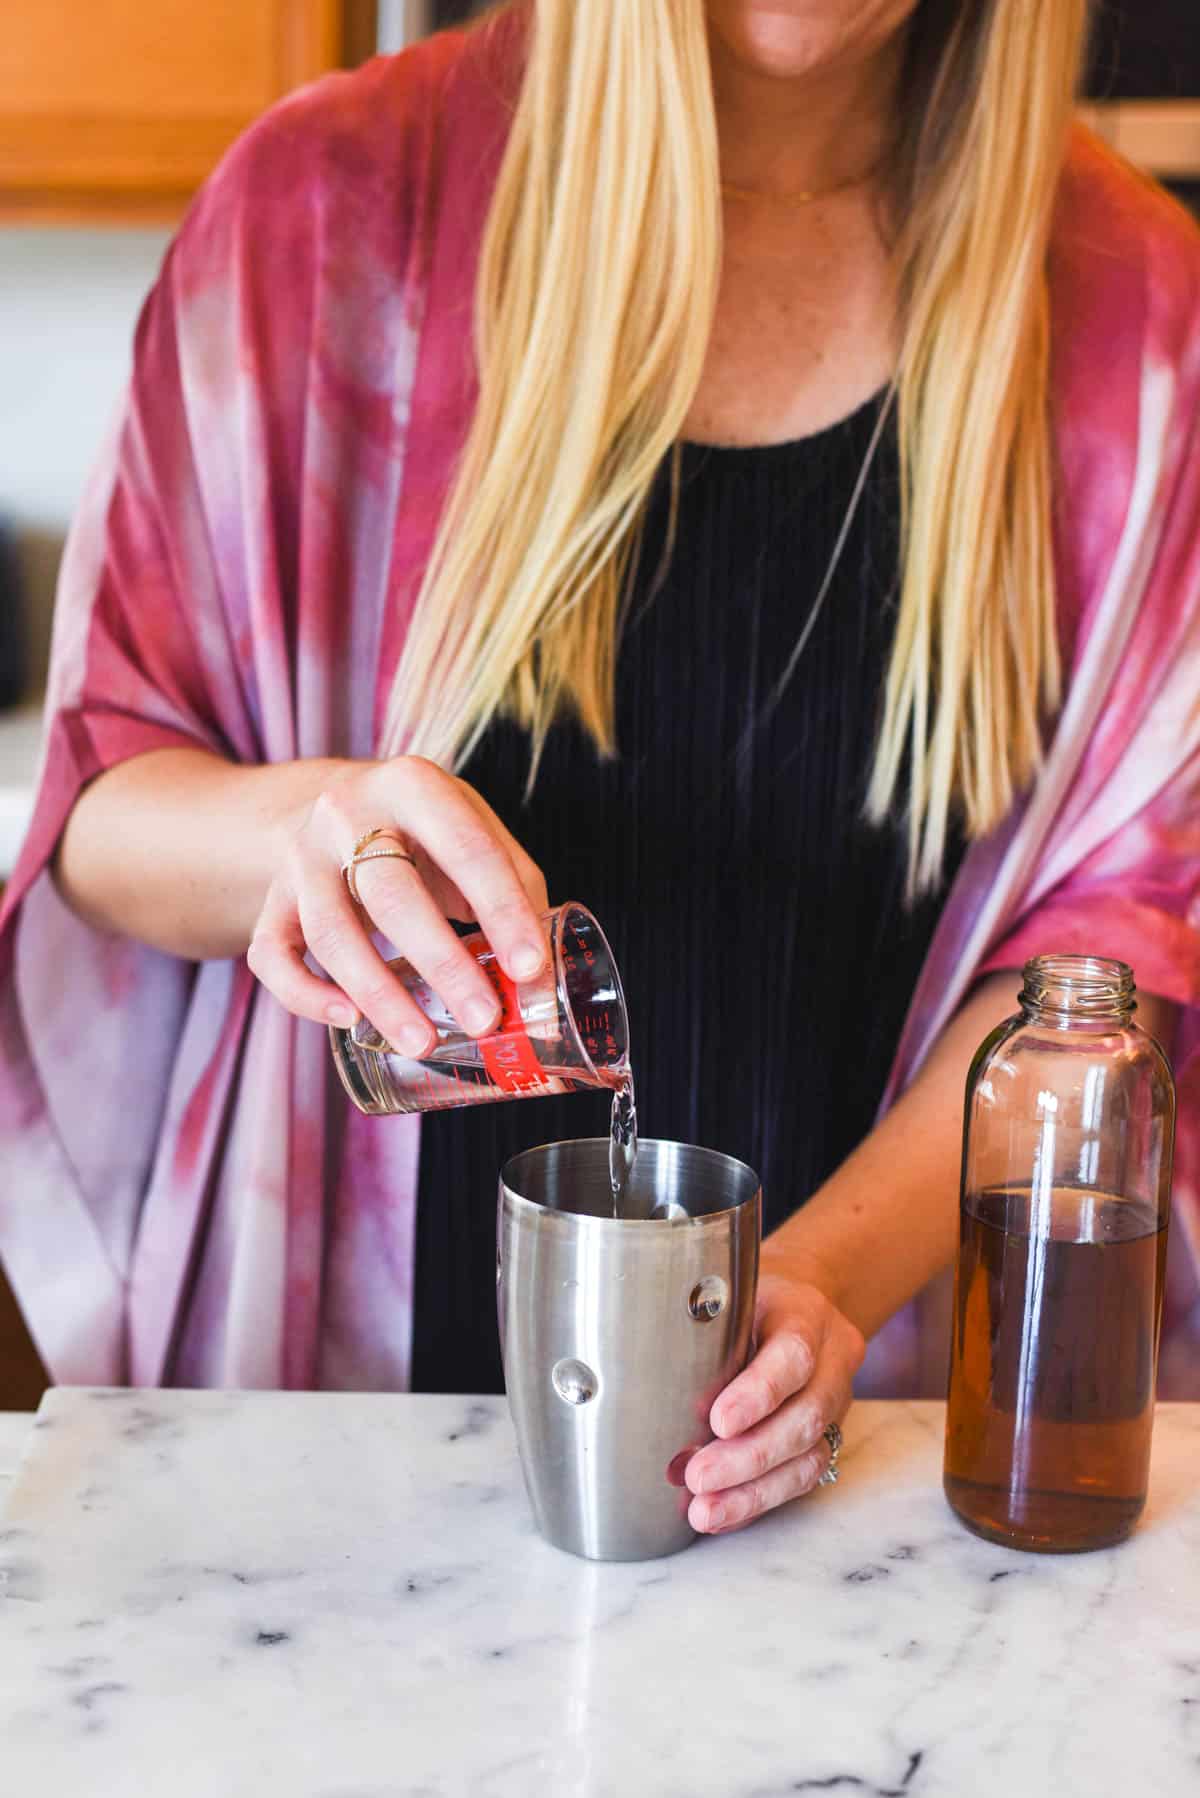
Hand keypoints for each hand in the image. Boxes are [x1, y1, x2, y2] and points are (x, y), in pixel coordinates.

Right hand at [247, 757, 548, 1053]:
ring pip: (331, 932)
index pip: (467, 850)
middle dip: (443, 964)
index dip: (502, 912)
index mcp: (414, 785)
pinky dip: (306, 995)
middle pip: (392, 894)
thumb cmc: (422, 831)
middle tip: (484, 1020)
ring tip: (423, 1042)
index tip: (529, 970)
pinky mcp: (270, 900)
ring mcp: (300, 858)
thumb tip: (543, 976)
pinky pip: (272, 955)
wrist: (332, 808)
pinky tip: (350, 1022)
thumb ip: (514, 888)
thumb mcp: (472, 830)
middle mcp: (348, 813)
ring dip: (380, 995)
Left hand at [683, 1273, 864, 1533]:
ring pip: (808, 1459)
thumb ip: (701, 1329)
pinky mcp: (826, 1439)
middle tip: (696, 1477)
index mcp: (805, 1316)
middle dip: (749, 1456)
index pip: (793, 1356)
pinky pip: (801, 1480)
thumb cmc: (747, 1304)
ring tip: (705, 1512)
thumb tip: (640, 1377)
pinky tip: (722, 1514)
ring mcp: (834, 1405)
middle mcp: (831, 1363)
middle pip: (804, 1418)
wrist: (797, 1309)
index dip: (759, 1394)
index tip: (718, 1422)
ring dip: (753, 1492)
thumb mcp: (727, 1296)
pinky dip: (758, 1501)